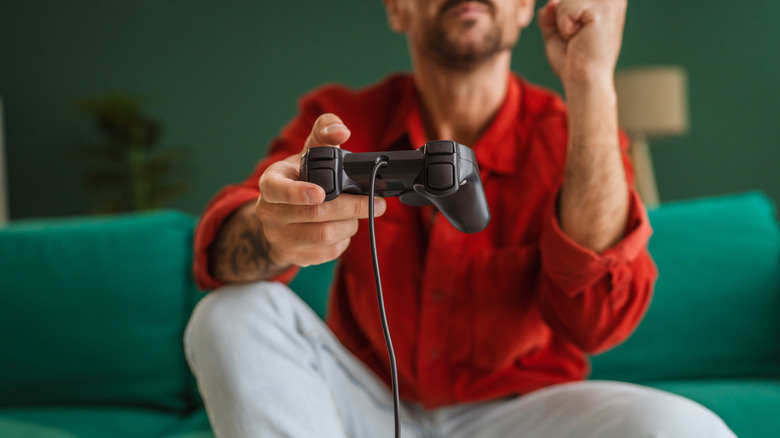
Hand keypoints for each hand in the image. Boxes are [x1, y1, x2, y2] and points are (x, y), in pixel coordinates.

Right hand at [255, 113, 386, 266]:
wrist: (281, 214)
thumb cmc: (302, 177)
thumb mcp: (309, 152)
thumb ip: (324, 133)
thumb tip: (341, 131)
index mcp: (271, 181)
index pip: (277, 188)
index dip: (298, 192)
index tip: (321, 193)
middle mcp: (268, 211)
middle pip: (315, 214)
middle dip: (352, 208)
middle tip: (375, 204)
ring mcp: (278, 237)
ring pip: (324, 236)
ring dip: (350, 225)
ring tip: (355, 215)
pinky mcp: (291, 256)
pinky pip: (326, 254)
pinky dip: (343, 241)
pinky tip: (344, 230)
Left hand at [538, 0, 625, 86]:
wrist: (585, 81)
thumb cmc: (574, 59)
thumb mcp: (557, 29)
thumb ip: (552, 11)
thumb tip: (552, 1)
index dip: (563, 15)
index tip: (578, 33)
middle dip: (561, 17)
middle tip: (577, 37)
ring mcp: (610, 0)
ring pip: (563, 1)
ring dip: (562, 22)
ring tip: (579, 37)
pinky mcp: (602, 8)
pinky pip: (564, 8)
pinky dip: (564, 27)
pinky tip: (579, 37)